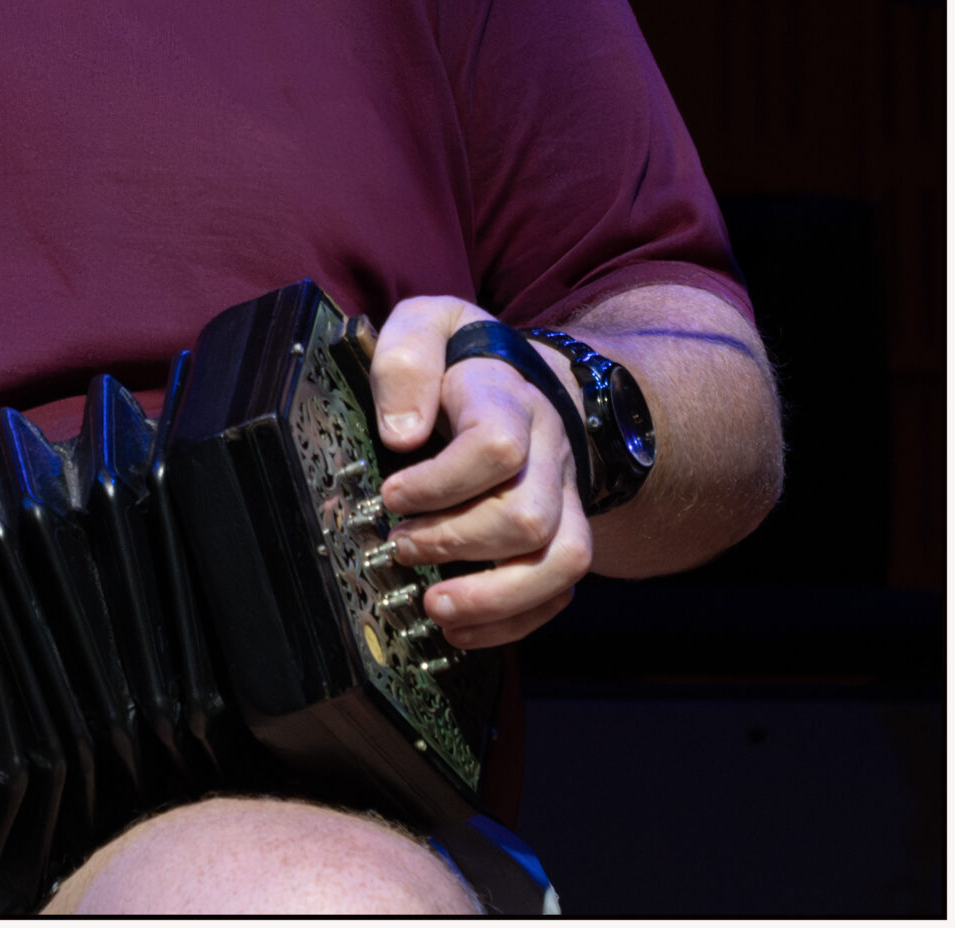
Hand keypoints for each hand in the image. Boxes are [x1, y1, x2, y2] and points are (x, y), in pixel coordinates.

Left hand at [366, 296, 592, 648]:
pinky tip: (462, 629)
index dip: (441, 481)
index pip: (497, 445)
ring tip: (434, 608)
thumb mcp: (427, 326)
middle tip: (398, 546)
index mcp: (508, 399)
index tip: (390, 494)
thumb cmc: (459, 357)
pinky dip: (513, 621)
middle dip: (456, 543)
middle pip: (527, 517)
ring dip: (495, 598)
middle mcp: (549, 454)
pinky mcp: (564, 537)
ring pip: (560, 564)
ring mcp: (565, 500)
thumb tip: (400, 433)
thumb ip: (406, 360)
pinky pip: (560, 592)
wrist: (525, 374)